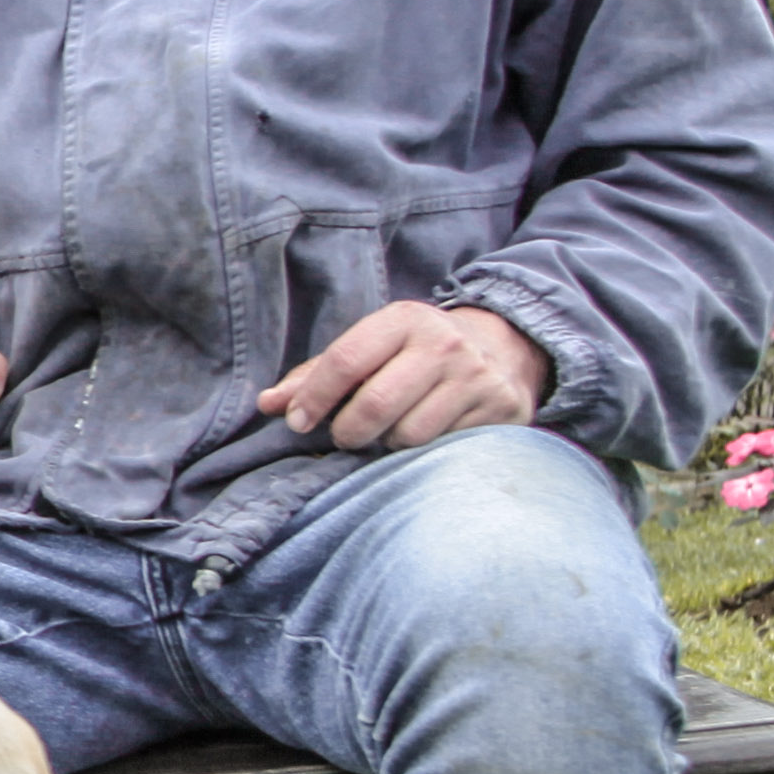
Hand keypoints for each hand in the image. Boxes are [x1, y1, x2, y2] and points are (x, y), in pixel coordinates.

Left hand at [256, 302, 547, 450]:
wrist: (506, 347)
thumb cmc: (416, 354)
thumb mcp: (372, 348)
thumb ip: (317, 375)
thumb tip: (268, 404)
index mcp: (403, 320)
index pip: (345, 361)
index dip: (313, 398)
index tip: (297, 422)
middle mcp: (443, 344)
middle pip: (375, 405)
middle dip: (348, 431)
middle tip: (345, 436)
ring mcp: (475, 377)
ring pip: (409, 435)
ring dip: (389, 444)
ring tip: (392, 430)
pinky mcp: (500, 408)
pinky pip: (444, 448)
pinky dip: (423, 452)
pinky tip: (426, 435)